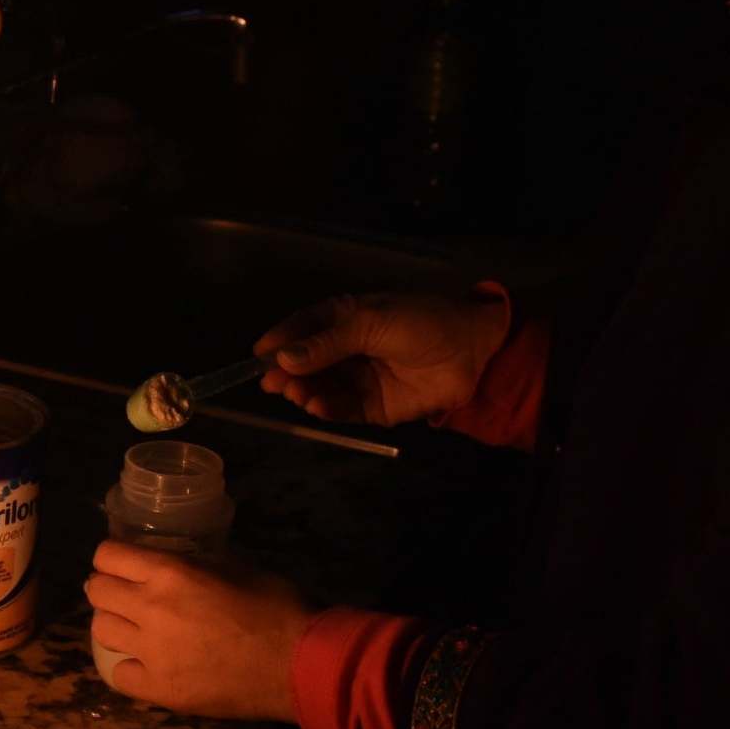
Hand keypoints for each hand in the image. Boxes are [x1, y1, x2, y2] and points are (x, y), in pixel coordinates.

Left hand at [85, 541, 314, 719]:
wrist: (298, 665)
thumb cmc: (277, 608)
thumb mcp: (236, 567)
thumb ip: (197, 564)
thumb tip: (177, 563)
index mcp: (170, 572)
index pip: (107, 555)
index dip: (113, 557)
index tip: (125, 564)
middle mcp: (150, 609)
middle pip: (96, 591)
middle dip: (108, 588)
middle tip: (128, 596)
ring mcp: (151, 653)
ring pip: (100, 630)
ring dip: (115, 625)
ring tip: (136, 630)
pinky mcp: (159, 689)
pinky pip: (118, 675)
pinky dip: (129, 667)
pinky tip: (148, 665)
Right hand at [252, 288, 509, 425]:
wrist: (471, 351)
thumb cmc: (422, 323)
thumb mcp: (371, 323)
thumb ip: (328, 342)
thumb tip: (284, 358)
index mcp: (346, 319)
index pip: (304, 328)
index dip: (280, 340)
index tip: (258, 354)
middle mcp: (348, 350)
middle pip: (307, 363)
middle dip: (288, 372)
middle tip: (271, 382)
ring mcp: (359, 379)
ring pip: (321, 388)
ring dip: (305, 391)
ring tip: (296, 393)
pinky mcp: (373, 407)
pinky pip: (342, 410)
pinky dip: (327, 409)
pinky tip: (317, 406)